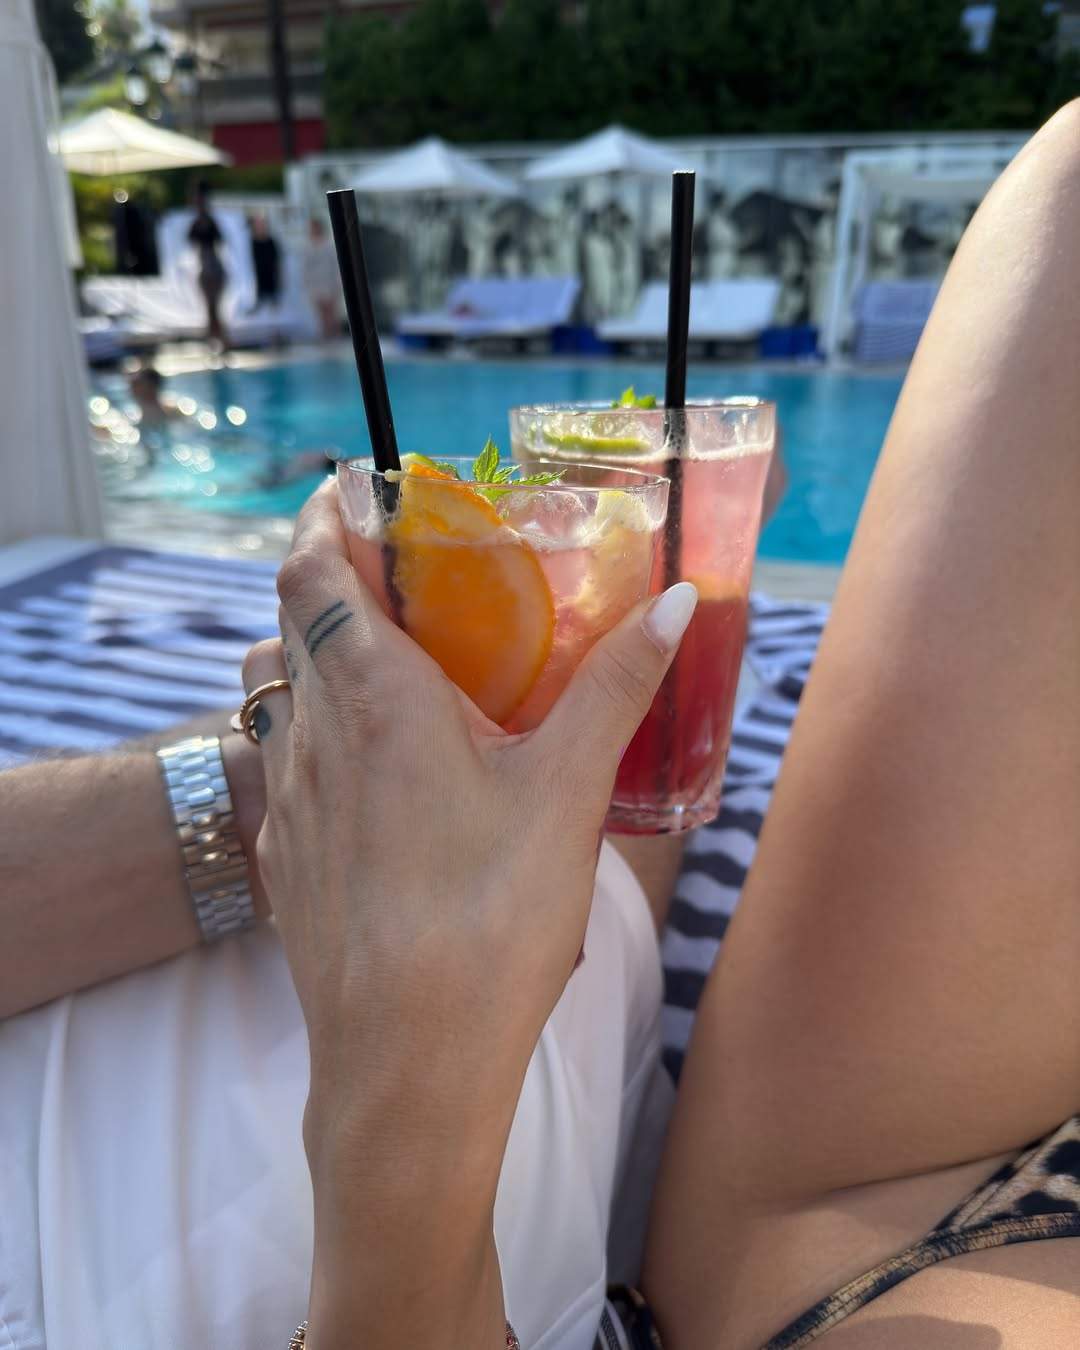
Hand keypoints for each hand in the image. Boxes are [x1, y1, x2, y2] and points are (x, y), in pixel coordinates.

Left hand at [243, 480, 694, 1343]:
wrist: (408, 1062)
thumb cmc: (488, 920)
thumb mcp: (567, 790)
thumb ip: (617, 687)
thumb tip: (674, 604)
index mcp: (370, 697)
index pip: (306, 569)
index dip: (319, 519)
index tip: (352, 492)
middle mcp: (309, 734)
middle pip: (290, 622)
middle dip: (335, 581)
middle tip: (404, 575)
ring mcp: (287, 799)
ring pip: (280, 693)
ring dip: (321, 658)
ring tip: (394, 666)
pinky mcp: (287, 856)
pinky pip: (286, 763)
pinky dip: (320, 732)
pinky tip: (382, 773)